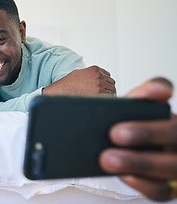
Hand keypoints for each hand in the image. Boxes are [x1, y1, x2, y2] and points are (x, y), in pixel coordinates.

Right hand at [43, 65, 115, 94]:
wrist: (61, 90)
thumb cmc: (68, 83)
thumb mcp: (80, 73)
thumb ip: (91, 74)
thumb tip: (100, 80)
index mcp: (95, 69)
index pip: (108, 75)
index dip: (105, 82)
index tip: (102, 87)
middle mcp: (99, 76)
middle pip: (112, 83)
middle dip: (108, 88)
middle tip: (102, 94)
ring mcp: (100, 84)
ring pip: (112, 90)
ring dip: (108, 94)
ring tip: (100, 98)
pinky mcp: (98, 93)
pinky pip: (109, 97)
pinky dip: (106, 100)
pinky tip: (99, 101)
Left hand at [99, 77, 176, 200]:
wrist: (109, 149)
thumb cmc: (116, 128)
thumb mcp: (112, 111)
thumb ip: (113, 102)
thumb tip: (117, 99)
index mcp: (159, 109)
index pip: (162, 88)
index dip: (159, 89)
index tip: (157, 93)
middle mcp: (174, 133)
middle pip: (174, 131)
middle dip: (146, 132)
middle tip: (114, 133)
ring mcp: (173, 160)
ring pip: (171, 164)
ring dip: (139, 162)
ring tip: (106, 159)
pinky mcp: (163, 182)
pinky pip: (160, 188)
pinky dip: (141, 183)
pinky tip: (121, 175)